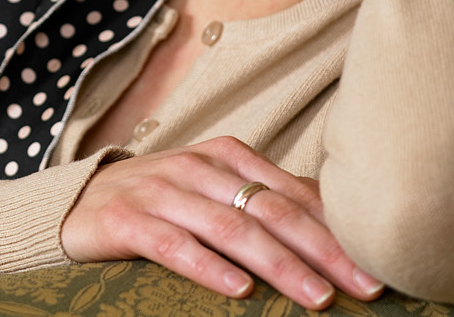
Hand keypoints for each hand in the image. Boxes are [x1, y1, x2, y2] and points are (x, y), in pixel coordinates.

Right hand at [60, 136, 384, 308]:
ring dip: (279, 266)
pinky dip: (209, 268)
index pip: (291, 192)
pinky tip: (238, 291)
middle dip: (323, 251)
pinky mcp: (127, 220)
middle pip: (271, 210)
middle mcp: (198, 167)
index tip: (377, 262)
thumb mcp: (213, 191)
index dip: (336, 228)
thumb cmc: (161, 201)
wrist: (76, 201)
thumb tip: (336, 227)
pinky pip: (174, 246)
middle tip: (364, 286)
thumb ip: (264, 202)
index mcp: (226, 156)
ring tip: (316, 297)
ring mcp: (162, 191)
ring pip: (231, 229)